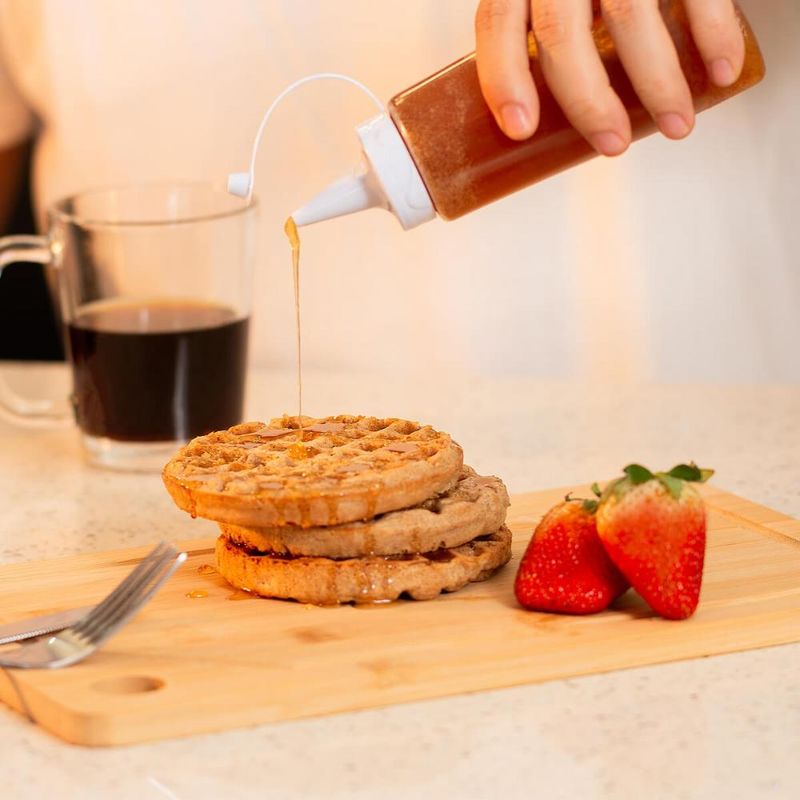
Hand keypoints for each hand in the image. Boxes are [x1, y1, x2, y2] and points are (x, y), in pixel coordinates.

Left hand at [474, 0, 745, 154]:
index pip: (498, 21)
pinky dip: (714, 33)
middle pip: (561, 31)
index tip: (521, 131)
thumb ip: (548, 42)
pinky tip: (721, 74)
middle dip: (588, 101)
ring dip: (657, 82)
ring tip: (676, 126)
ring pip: (629, 14)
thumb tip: (544, 132)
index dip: (504, 78)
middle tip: (613, 146)